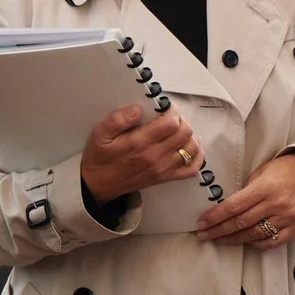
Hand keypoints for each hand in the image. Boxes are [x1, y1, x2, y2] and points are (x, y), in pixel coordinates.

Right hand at [78, 103, 201, 202]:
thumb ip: (118, 119)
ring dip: (189, 136)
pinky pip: (192, 169)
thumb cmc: (99, 158)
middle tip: (171, 118)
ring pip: (191, 148)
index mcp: (140, 143)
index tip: (165, 108)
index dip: (172, 111)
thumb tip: (138, 109)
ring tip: (178, 131)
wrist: (97, 186)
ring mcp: (163, 169)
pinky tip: (190, 148)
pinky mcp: (165, 178)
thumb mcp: (100, 133)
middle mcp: (155, 156)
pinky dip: (196, 157)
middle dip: (181, 120)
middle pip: (185, 133)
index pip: (171, 123)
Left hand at [197, 151, 294, 248]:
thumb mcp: (262, 172)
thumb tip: (226, 207)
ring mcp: (287, 218)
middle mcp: (276, 204)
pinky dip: (256, 243)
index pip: (234, 206)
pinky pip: (272, 242)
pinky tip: (245, 241)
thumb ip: (246, 190)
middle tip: (205, 234)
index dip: (215, 216)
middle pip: (241, 223)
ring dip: (233, 239)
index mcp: (265, 188)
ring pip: (254, 234)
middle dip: (219, 230)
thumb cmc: (286, 169)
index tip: (202, 222)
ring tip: (219, 239)